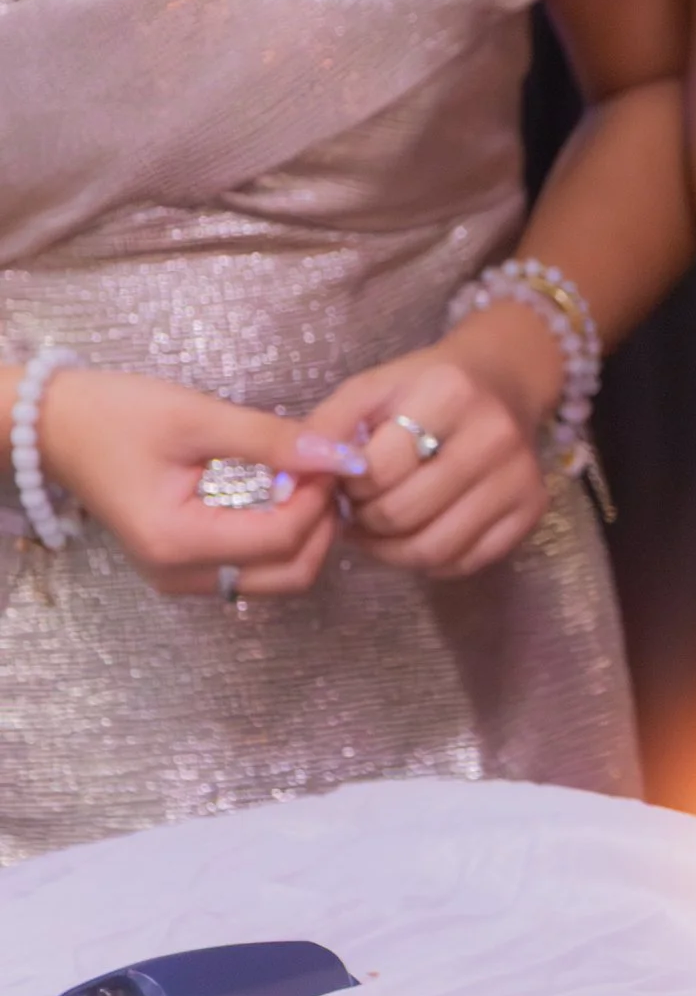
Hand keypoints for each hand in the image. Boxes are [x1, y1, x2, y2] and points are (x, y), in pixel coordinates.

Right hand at [30, 368, 362, 599]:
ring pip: (275, 579)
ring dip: (305, 536)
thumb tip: (339, 455)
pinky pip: (252, 570)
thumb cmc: (116, 415)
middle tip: (326, 473)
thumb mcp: (196, 417)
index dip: (319, 499)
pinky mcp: (182, 571)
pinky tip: (281, 497)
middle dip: (320, 526)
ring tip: (306, 482)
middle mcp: (179, 576)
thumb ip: (270, 440)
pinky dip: (279, 540)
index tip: (331, 457)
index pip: (281, 539)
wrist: (55, 427)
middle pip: (288, 575)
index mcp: (177, 542)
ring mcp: (179, 580)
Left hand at [309, 312, 557, 580]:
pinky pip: (465, 561)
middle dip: (366, 519)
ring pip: (433, 548)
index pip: (380, 469)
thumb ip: (324, 431)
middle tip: (358, 507)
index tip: (348, 476)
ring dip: (389, 550)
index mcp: (450, 393)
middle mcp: (494, 435)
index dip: (350, 483)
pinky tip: (414, 534)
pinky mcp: (532, 510)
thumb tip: (289, 489)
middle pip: (404, 513)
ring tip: (376, 528)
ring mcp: (519, 477)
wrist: (500, 382)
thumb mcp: (368, 389)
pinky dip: (427, 560)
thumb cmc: (422, 387)